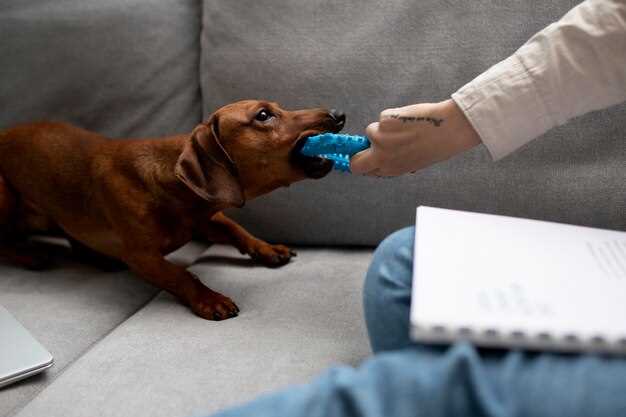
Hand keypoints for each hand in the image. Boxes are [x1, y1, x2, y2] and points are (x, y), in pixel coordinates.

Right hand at [350, 99, 481, 175]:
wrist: (449, 129)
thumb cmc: (436, 145)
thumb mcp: (412, 162)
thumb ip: (394, 161)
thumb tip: (380, 153)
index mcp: (390, 170)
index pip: (363, 170)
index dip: (365, 161)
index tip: (365, 155)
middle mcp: (382, 157)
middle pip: (355, 160)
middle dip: (357, 152)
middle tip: (369, 142)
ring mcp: (380, 139)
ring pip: (371, 131)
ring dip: (383, 128)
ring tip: (405, 127)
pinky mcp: (383, 121)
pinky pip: (382, 117)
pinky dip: (393, 117)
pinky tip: (409, 119)